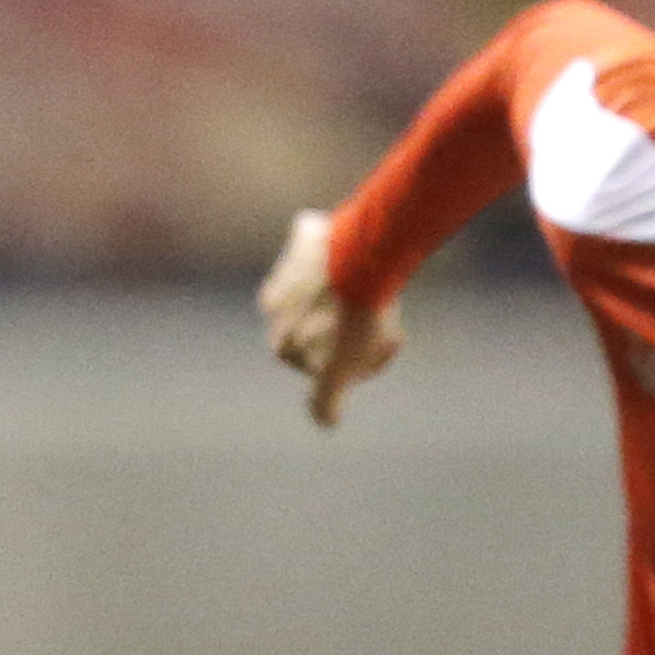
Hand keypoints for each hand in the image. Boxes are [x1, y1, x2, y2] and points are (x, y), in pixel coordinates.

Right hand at [259, 209, 402, 428]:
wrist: (364, 256)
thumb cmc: (355, 317)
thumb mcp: (343, 369)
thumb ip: (325, 401)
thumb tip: (326, 423)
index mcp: (280, 340)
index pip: (317, 362)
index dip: (346, 362)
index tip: (372, 352)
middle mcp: (273, 305)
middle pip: (316, 323)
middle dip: (343, 326)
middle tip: (381, 321)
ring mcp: (288, 266)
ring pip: (320, 284)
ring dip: (342, 290)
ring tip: (380, 290)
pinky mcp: (306, 231)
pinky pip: (323, 242)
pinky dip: (341, 251)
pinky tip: (367, 253)